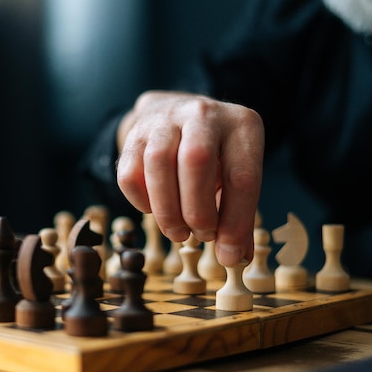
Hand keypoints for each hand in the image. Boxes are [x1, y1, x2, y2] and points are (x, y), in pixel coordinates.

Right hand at [116, 91, 263, 265]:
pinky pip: (129, 172)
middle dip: (197, 210)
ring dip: (167, 210)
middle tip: (201, 236)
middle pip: (197, 160)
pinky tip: (154, 210)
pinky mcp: (135, 132)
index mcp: (242, 125)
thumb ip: (238, 217)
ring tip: (177, 232)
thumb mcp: (236, 176)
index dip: (235, 222)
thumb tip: (235, 258)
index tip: (228, 254)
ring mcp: (166, 119)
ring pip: (158, 162)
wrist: (177, 113)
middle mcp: (204, 114)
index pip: (242, 176)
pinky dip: (140, 200)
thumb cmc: (215, 156)